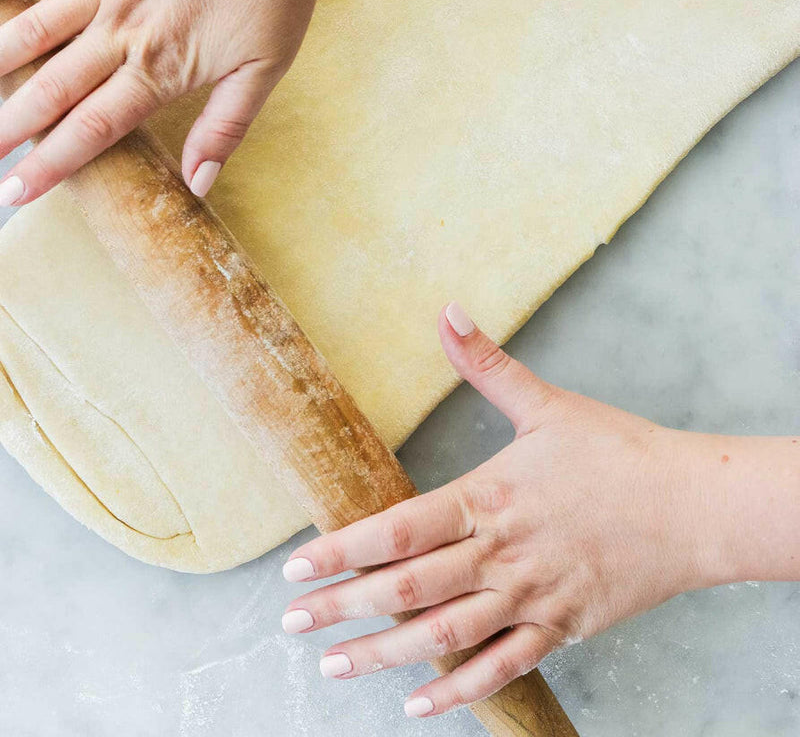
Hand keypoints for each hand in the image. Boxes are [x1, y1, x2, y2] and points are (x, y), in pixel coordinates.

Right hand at [0, 0, 331, 205]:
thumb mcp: (266, 66)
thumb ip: (225, 127)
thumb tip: (197, 184)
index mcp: (163, 66)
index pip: (94, 128)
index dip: (51, 165)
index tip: (15, 193)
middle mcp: (124, 28)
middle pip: (52, 89)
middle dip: (9, 128)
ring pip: (33, 31)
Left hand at [280, 302, 727, 717]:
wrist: (694, 505)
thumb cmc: (619, 452)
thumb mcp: (548, 404)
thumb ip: (487, 364)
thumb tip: (447, 311)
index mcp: (490, 498)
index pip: (399, 529)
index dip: (341, 550)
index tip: (294, 567)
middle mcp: (501, 554)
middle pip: (408, 588)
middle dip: (342, 607)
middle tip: (289, 622)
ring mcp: (530, 598)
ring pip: (443, 636)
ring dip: (382, 655)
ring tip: (332, 666)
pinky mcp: (560, 628)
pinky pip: (500, 668)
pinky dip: (457, 692)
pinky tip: (416, 707)